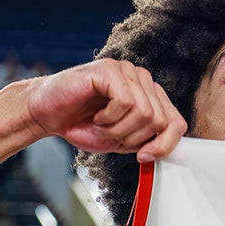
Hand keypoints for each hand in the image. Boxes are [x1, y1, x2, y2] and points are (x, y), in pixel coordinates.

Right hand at [25, 59, 187, 161]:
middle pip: (160, 120)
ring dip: (119, 129)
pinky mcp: (109, 69)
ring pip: (144, 112)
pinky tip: (97, 115)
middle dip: (133, 138)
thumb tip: (163, 149)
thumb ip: (146, 142)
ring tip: (101, 124)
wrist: (48, 115)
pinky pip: (126, 101)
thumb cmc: (83, 126)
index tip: (143, 157)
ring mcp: (127, 71)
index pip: (176, 122)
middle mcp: (143, 80)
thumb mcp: (122, 141)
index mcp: (150, 97)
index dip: (164, 145)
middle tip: (110, 135)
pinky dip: (109, 117)